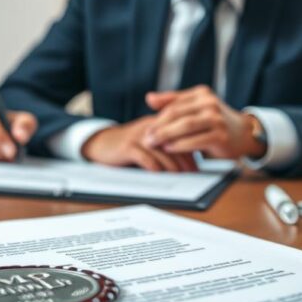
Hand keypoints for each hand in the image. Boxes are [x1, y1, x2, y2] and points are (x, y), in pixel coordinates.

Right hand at [81, 116, 197, 171]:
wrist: (102, 143)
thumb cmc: (130, 145)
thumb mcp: (150, 142)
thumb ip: (167, 148)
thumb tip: (189, 162)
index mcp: (158, 124)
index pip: (180, 134)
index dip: (191, 149)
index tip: (199, 164)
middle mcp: (150, 128)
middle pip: (173, 143)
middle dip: (185, 160)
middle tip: (193, 173)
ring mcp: (138, 137)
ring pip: (162, 151)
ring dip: (172, 166)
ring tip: (180, 177)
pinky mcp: (127, 147)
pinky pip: (145, 158)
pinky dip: (154, 167)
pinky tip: (160, 175)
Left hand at [144, 86, 265, 159]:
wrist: (243, 134)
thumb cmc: (214, 121)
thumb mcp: (195, 107)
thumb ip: (173, 102)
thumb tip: (149, 98)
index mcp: (202, 94)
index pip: (174, 104)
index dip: (158, 117)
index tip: (146, 129)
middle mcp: (210, 103)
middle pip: (177, 114)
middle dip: (159, 127)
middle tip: (146, 138)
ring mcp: (217, 119)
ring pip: (185, 126)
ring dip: (166, 135)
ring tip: (153, 143)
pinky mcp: (221, 136)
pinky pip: (196, 140)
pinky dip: (180, 145)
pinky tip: (169, 149)